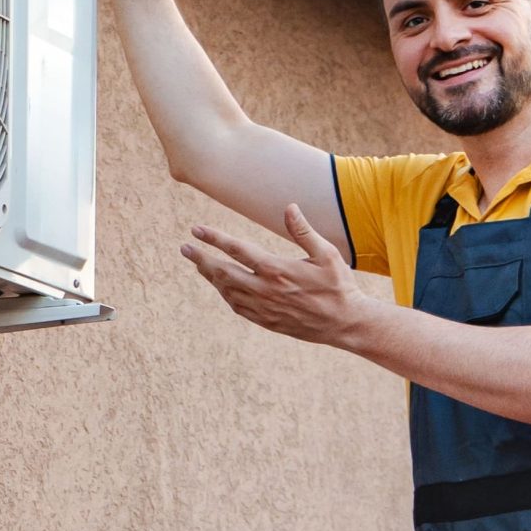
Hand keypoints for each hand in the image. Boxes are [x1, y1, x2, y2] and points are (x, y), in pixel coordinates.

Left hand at [182, 204, 367, 349]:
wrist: (345, 323)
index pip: (236, 249)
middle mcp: (265, 290)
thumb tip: (289, 207)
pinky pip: (237, 307)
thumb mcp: (327, 254)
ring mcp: (263, 308)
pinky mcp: (266, 321)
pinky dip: (225, 295)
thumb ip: (304, 231)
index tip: (196, 230)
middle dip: (201, 259)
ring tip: (200, 265)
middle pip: (222, 272)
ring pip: (227, 291)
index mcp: (277, 269)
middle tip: (185, 248)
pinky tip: (222, 287)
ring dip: (211, 276)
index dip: (213, 238)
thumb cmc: (339, 285)